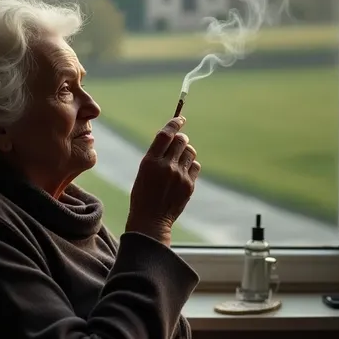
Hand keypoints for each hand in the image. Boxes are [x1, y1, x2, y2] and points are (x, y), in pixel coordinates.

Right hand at [126, 117, 200, 245]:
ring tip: (179, 161)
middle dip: (181, 138)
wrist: (151, 220)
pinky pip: (195, 166)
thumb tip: (173, 137)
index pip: (166, 134)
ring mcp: (179, 176)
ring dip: (186, 152)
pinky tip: (182, 174)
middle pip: (181, 140)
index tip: (180, 118)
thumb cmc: (143, 194)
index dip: (174, 123)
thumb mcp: (143, 171)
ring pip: (190, 152)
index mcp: (150, 161)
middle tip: (179, 142)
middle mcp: (165, 166)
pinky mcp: (189, 185)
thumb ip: (157, 155)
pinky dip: (190, 166)